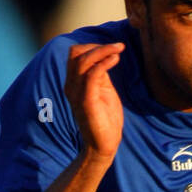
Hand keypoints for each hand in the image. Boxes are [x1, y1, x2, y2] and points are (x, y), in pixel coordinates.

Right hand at [64, 42, 124, 162]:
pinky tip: (116, 59)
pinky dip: (104, 62)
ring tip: (119, 49)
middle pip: (76, 53)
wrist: (104, 145)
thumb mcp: (103, 91)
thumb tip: (104, 56)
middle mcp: (71, 86)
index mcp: (74, 83)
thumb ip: (100, 75)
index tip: (113, 47)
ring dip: (103, 50)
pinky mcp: (86, 101)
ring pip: (83, 60)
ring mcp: (77, 93)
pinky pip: (92, 74)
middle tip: (117, 47)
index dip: (93, 46)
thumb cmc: (105, 119)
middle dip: (97, 45)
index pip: (76, 54)